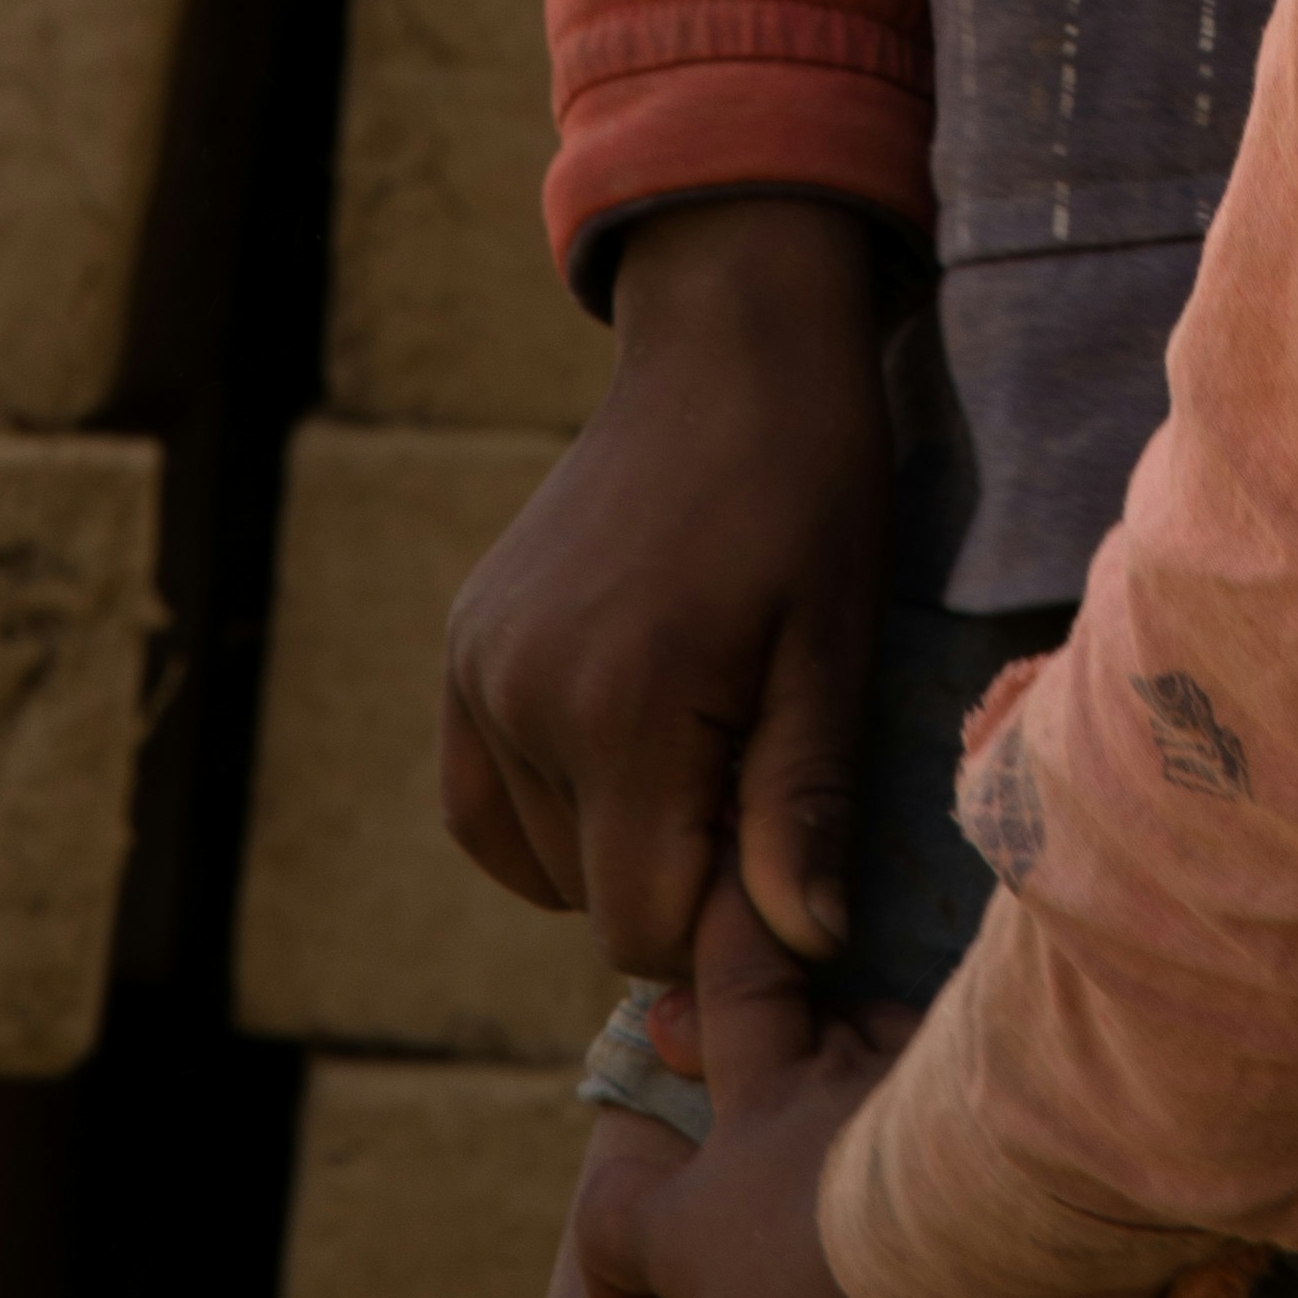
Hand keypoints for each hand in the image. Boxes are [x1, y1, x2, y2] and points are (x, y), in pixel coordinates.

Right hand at [437, 193, 891, 975]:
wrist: (730, 349)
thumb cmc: (811, 493)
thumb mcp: (835, 649)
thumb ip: (802, 807)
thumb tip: (801, 949)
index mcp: (620, 706)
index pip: (639, 926)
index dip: (725, 919)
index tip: (786, 846)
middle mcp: (521, 697)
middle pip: (591, 897)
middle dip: (679, 871)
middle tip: (756, 768)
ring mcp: (476, 670)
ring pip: (541, 859)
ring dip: (619, 836)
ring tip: (703, 733)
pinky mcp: (462, 649)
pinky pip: (482, 801)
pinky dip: (550, 813)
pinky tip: (627, 753)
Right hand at [572, 879, 980, 1297]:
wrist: (988, 1231)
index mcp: (703, 1222)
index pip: (614, 1219)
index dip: (608, 1248)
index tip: (623, 1279)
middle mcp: (775, 1122)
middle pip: (728, 1016)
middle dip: (707, 994)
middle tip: (701, 977)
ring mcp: (873, 1072)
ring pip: (843, 1011)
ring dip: (841, 1016)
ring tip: (850, 1016)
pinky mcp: (969, 1052)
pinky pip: (950, 1026)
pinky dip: (953, 1040)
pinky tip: (983, 1056)